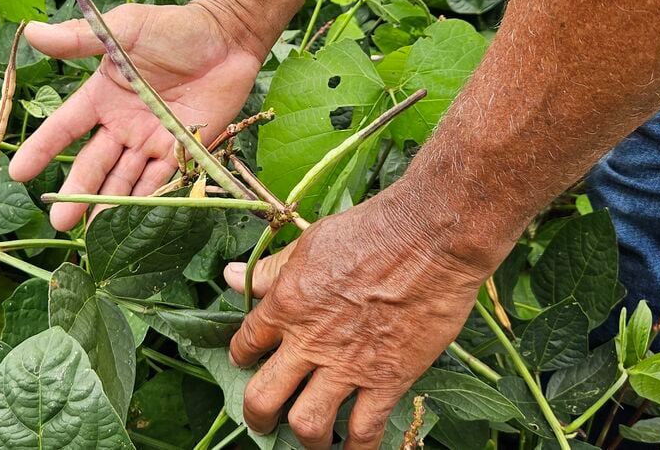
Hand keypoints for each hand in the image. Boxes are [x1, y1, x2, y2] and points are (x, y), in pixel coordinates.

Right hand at [8, 2, 263, 229]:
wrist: (227, 37)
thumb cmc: (174, 27)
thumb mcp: (124, 27)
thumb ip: (80, 38)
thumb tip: (32, 32)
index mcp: (102, 96)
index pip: (65, 128)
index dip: (42, 149)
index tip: (19, 173)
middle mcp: (123, 124)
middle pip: (94, 163)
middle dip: (76, 191)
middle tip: (58, 221)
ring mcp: (151, 140)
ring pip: (123, 178)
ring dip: (105, 204)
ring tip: (87, 232)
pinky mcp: (182, 149)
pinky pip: (160, 179)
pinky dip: (145, 200)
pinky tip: (127, 221)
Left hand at [223, 190, 491, 449]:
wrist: (428, 239)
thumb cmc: (370, 231)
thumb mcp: (310, 243)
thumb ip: (271, 269)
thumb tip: (231, 276)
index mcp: (285, 305)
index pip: (246, 343)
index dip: (242, 357)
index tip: (247, 363)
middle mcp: (308, 342)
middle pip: (263, 397)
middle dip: (258, 415)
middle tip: (264, 421)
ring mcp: (347, 366)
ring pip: (308, 424)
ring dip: (303, 438)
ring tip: (308, 440)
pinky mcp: (386, 380)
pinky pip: (364, 430)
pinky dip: (356, 449)